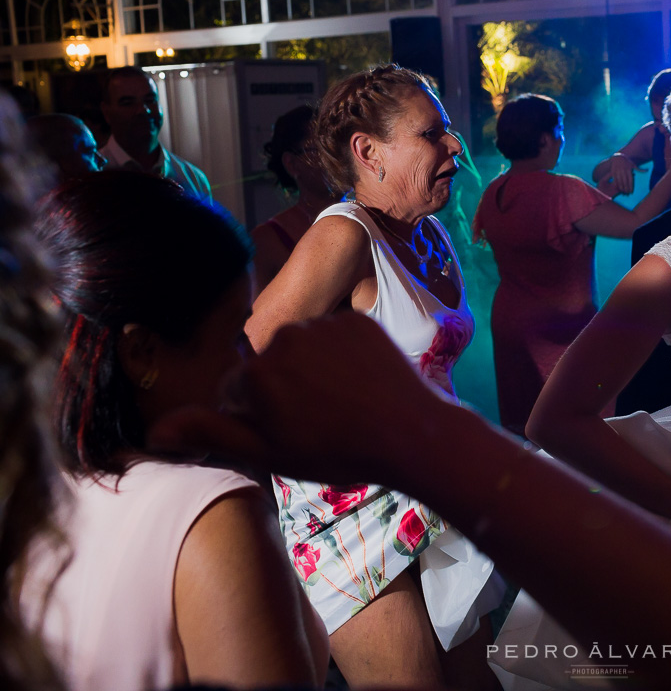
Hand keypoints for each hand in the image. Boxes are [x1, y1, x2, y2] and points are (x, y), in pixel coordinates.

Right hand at [148, 312, 454, 486]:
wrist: (412, 434)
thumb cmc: (338, 451)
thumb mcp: (270, 452)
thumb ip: (211, 433)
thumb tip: (156, 429)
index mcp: (256, 374)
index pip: (238, 391)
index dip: (260, 417)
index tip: (291, 433)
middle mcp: (284, 338)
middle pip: (270, 365)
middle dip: (285, 389)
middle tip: (321, 420)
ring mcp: (323, 325)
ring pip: (303, 349)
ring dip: (314, 370)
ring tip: (344, 403)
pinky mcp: (357, 320)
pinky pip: (337, 335)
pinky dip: (344, 355)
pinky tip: (362, 382)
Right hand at [601, 154, 641, 195]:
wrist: (617, 157)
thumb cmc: (627, 162)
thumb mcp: (633, 165)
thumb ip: (639, 169)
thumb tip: (647, 171)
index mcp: (629, 170)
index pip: (630, 180)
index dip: (631, 186)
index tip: (631, 192)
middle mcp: (623, 171)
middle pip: (625, 182)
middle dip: (626, 188)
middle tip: (627, 193)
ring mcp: (618, 171)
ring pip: (620, 181)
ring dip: (622, 187)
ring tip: (623, 192)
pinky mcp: (613, 172)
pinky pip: (615, 179)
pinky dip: (616, 184)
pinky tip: (618, 188)